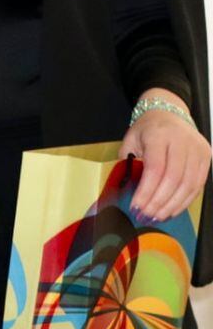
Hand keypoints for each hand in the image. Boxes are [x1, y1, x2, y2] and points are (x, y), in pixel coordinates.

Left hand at [122, 93, 210, 219]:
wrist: (169, 112)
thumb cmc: (147, 129)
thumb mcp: (131, 140)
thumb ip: (128, 162)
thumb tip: (125, 191)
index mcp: (160, 135)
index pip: (156, 168)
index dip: (147, 190)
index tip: (136, 205)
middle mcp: (183, 142)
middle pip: (174, 179)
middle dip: (159, 201)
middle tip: (146, 215)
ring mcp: (198, 150)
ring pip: (189, 184)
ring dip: (172, 205)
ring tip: (158, 216)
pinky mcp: (207, 158)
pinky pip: (198, 185)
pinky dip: (185, 201)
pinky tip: (172, 210)